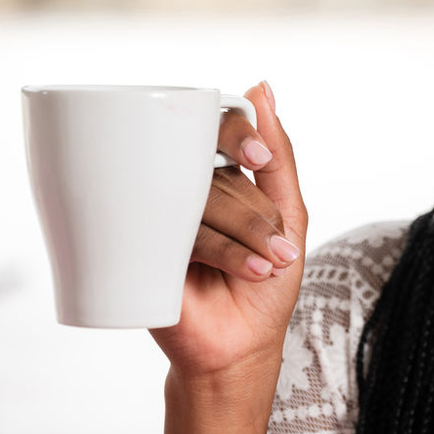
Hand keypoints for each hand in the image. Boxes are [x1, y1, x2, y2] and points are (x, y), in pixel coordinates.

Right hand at [150, 81, 307, 433]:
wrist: (240, 345)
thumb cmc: (266, 282)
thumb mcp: (289, 215)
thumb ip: (280, 156)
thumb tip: (262, 88)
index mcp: (217, 179)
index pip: (218, 132)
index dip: (239, 133)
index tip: (260, 156)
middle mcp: (187, 195)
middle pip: (216, 174)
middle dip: (257, 214)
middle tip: (280, 249)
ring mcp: (162, 221)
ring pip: (200, 201)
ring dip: (246, 237)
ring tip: (268, 266)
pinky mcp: (143, 252)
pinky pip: (181, 232)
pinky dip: (224, 252)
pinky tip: (251, 271)